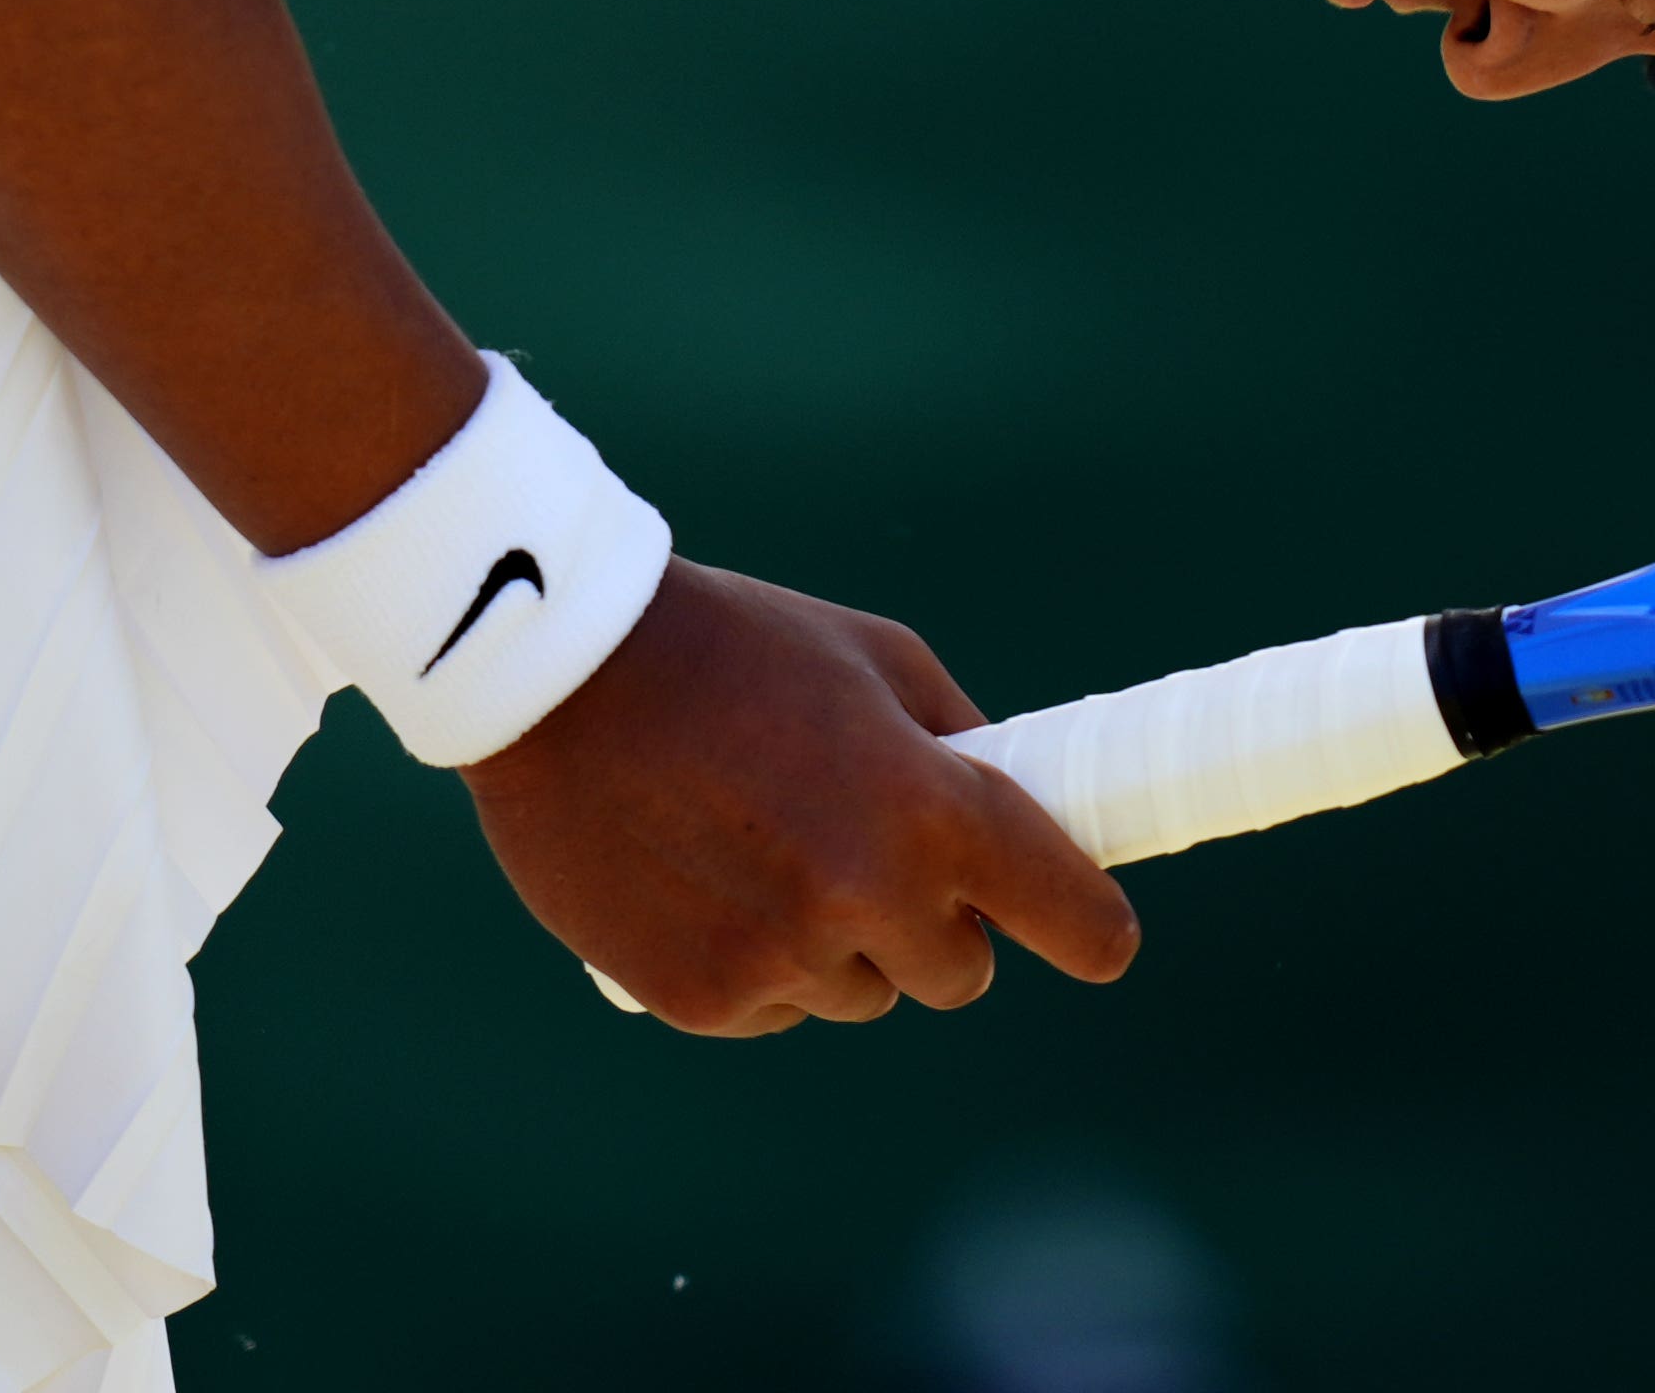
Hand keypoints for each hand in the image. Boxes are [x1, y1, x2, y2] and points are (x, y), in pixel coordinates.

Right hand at [456, 558, 1138, 1031]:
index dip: (1089, 926)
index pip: (1076, 920)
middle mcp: (870, 900)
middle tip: (872, 850)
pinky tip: (703, 879)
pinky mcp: (700, 999)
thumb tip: (1022, 818)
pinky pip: (772, 1007)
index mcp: (936, 811)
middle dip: (935, 924)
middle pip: (961, 974)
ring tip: (762, 843)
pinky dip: (754, 962)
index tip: (1093, 933)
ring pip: (859, 992)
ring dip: (836, 942)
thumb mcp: (877, 658)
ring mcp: (782, 959)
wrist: (561, 672)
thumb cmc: (736, 646)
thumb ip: (960, 747)